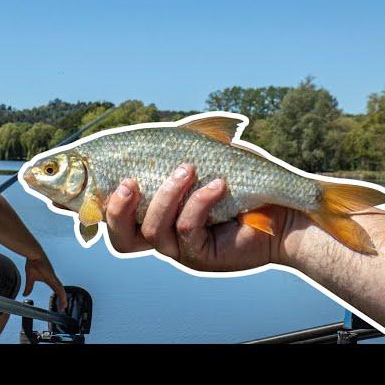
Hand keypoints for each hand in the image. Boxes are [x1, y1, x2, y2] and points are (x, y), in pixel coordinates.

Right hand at [24, 254, 67, 310]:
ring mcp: (53, 277)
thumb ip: (29, 287)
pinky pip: (58, 287)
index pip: (56, 290)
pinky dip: (61, 293)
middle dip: (62, 300)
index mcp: (50, 280)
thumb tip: (25, 294)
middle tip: (63, 308)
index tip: (59, 304)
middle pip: (60, 291)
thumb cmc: (33, 263)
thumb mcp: (30, 278)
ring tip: (63, 306)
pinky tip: (63, 298)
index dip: (59, 297)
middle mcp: (53, 279)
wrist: (33, 255)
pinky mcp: (52, 276)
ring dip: (63, 298)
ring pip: (61, 290)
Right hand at [106, 164, 308, 271]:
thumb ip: (178, 146)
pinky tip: (217, 184)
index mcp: (156, 211)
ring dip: (166, 195)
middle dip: (116, 209)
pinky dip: (199, 202)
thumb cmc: (247, 179)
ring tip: (187, 169)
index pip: (114, 212)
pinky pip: (186, 229)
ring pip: (151, 229)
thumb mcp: (207, 154)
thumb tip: (151, 130)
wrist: (286, 211)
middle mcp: (162, 232)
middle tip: (128, 182)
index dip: (98, 199)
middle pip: (120, 236)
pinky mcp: (200, 255)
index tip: (100, 172)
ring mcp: (179, 247)